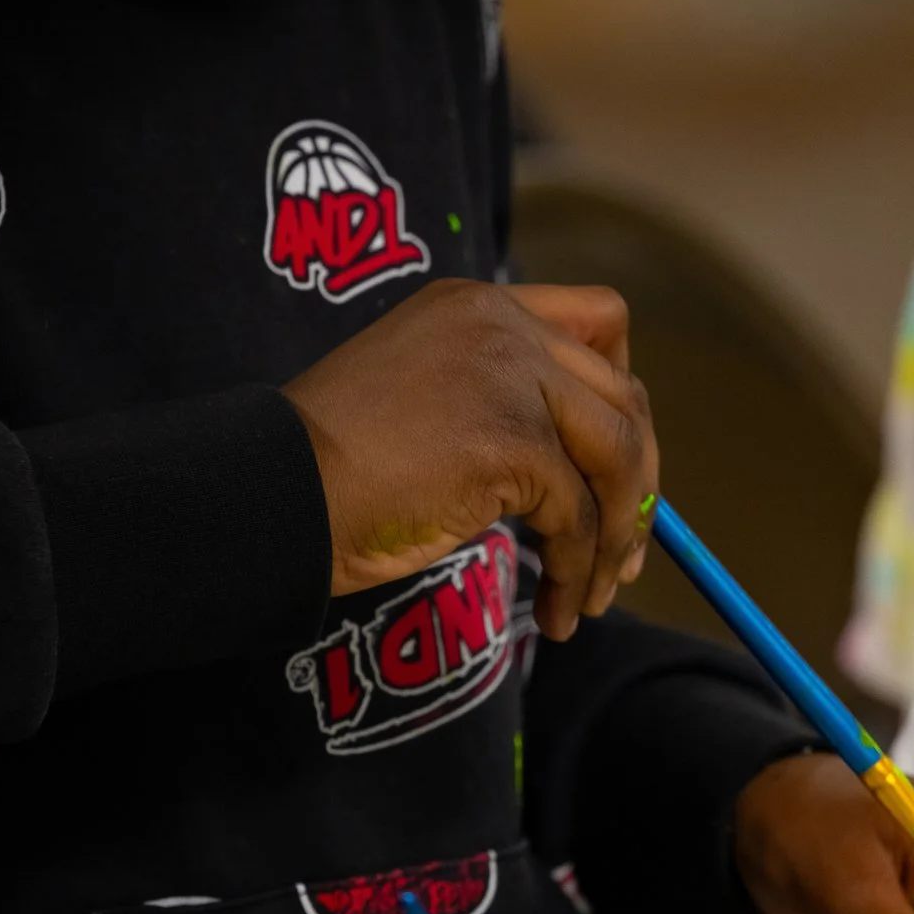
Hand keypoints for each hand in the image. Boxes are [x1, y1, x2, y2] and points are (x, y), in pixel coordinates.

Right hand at [281, 279, 657, 640]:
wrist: (275, 493)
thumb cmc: (333, 468)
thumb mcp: (427, 404)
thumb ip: (500, 404)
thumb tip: (591, 471)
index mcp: (478, 305)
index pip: (600, 321)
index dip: (627, 395)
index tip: (619, 462)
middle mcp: (502, 326)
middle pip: (625, 396)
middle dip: (638, 483)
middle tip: (627, 554)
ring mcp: (511, 376)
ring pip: (616, 457)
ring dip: (616, 538)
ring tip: (594, 596)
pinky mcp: (513, 438)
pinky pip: (577, 515)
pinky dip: (577, 570)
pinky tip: (560, 608)